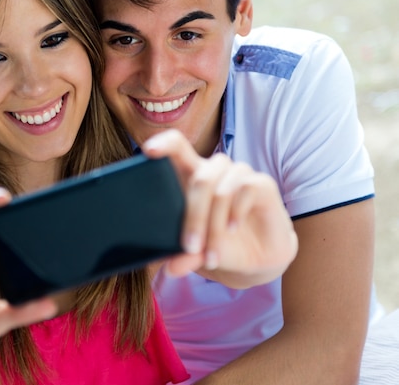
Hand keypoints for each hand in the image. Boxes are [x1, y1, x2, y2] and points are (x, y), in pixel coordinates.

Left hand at [142, 130, 297, 286]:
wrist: (257, 258)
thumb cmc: (220, 244)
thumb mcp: (199, 252)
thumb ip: (185, 255)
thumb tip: (171, 267)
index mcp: (192, 176)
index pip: (177, 147)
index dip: (164, 143)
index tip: (149, 151)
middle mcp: (215, 170)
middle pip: (201, 178)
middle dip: (193, 216)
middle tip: (189, 247)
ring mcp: (239, 174)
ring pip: (220, 190)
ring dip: (214, 225)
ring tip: (212, 254)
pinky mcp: (262, 183)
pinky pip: (245, 189)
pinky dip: (235, 212)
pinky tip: (232, 229)